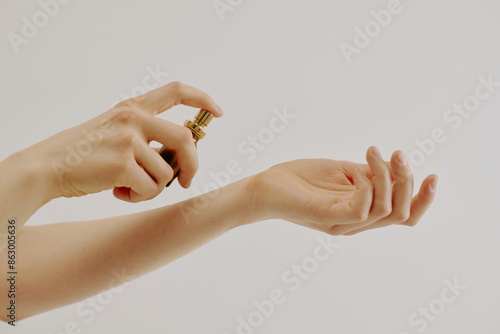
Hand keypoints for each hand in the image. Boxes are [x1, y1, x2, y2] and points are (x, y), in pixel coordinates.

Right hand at [25, 81, 222, 202]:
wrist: (46, 167)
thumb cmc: (82, 154)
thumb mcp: (113, 130)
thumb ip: (144, 135)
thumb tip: (179, 157)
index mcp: (132, 108)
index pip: (175, 91)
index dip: (201, 99)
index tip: (217, 111)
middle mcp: (133, 119)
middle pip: (185, 139)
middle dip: (192, 165)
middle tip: (186, 181)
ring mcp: (128, 140)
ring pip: (166, 172)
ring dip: (154, 189)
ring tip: (130, 189)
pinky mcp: (122, 164)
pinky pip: (151, 188)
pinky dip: (140, 197)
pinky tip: (119, 193)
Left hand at [249, 147, 436, 234]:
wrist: (266, 186)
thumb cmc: (302, 178)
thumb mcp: (343, 171)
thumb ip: (370, 173)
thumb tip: (394, 167)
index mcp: (362, 212)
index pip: (403, 215)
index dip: (423, 199)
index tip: (433, 174)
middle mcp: (356, 222)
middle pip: (402, 214)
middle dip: (409, 182)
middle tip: (399, 154)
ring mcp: (343, 223)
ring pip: (386, 211)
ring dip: (389, 177)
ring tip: (374, 152)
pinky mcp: (328, 217)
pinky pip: (361, 210)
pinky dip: (370, 188)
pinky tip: (360, 170)